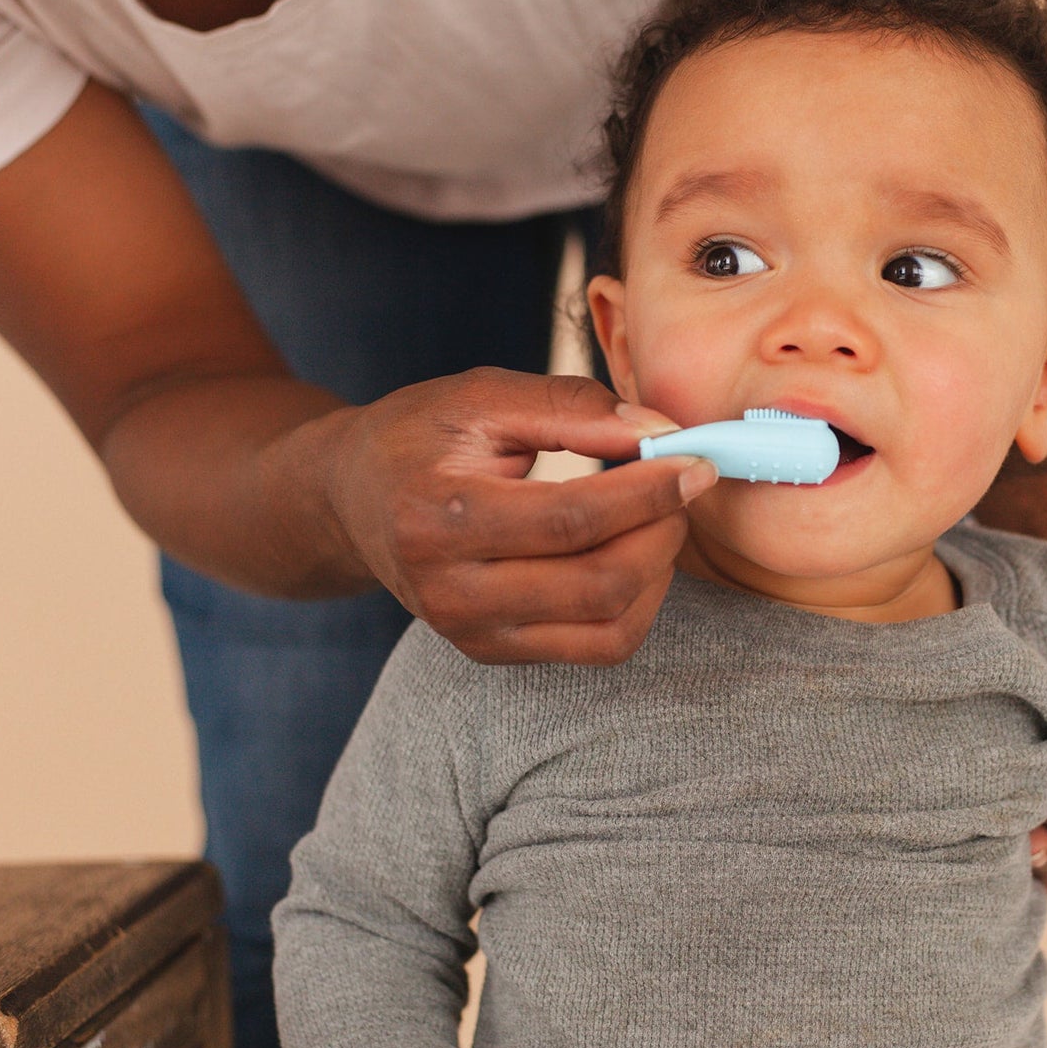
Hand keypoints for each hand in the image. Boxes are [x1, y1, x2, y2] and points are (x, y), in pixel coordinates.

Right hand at [318, 368, 715, 663]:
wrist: (352, 498)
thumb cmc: (419, 436)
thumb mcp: (482, 395)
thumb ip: (571, 406)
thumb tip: (659, 431)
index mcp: (440, 518)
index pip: (572, 520)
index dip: (648, 492)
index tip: (694, 460)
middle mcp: (450, 591)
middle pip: (597, 584)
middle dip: (662, 530)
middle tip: (682, 484)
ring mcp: (471, 633)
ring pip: (607, 627)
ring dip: (657, 569)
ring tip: (657, 515)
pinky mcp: (493, 652)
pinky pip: (596, 647)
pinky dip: (637, 602)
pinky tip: (634, 553)